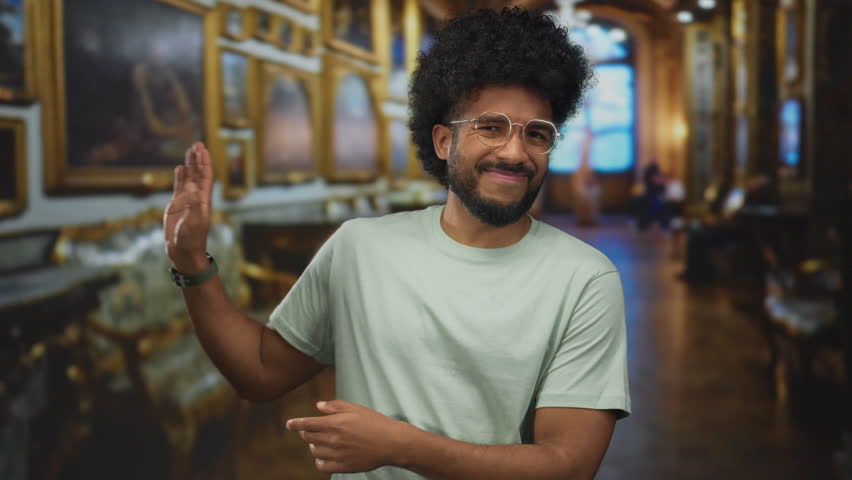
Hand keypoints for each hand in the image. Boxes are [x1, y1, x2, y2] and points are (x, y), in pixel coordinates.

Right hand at [164, 142, 213, 272]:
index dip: (204, 162)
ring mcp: (187, 201)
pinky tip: (180, 168)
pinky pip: (179, 186)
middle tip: (197, 143)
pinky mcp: (177, 205)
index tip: (202, 148)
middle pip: (199, 173)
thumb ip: (194, 206)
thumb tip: (194, 189)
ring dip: (191, 164)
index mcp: (203, 200)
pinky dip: (180, 176)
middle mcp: (196, 198)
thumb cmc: (191, 240)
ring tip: (190, 150)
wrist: (184, 251)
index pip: (205, 176)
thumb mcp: (194, 223)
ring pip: (190, 178)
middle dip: (198, 158)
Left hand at [285, 400, 415, 473]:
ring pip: (314, 451)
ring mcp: (338, 454)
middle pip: (309, 437)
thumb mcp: (356, 409)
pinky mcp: (343, 466)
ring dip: (314, 445)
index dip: (296, 424)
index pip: (308, 424)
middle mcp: (334, 439)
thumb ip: (335, 406)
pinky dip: (320, 461)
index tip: (289, 424)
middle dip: (307, 432)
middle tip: (314, 429)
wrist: (391, 442)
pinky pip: (322, 466)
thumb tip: (319, 406)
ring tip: (323, 441)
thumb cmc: (375, 422)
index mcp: (336, 423)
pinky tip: (325, 456)